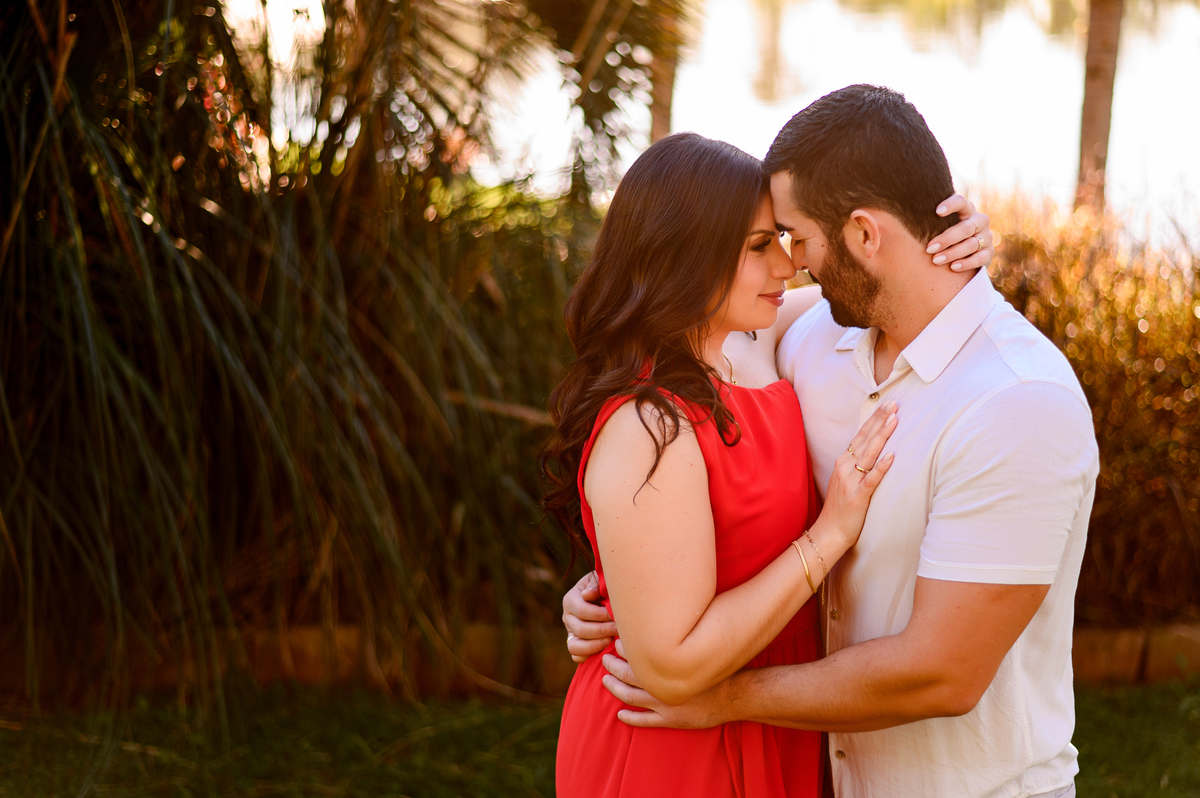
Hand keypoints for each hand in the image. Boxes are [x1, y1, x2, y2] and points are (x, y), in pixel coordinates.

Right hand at [563, 571, 617, 662]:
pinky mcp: (575, 644)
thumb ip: (595, 584)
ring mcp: (570, 632)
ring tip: (611, 640)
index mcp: (571, 600)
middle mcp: (567, 617)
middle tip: (619, 630)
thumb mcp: (599, 579)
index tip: (617, 616)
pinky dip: (588, 655)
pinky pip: (576, 656)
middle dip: (603, 630)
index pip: (583, 611)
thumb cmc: (604, 586)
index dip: (601, 615)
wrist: (603, 596)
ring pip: (575, 646)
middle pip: (581, 629)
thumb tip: (587, 595)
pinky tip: (603, 650)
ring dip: (595, 645)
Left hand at [601, 639, 729, 728]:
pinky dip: (630, 718)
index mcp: (667, 665)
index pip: (636, 655)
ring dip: (616, 689)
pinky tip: (620, 715)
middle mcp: (662, 685)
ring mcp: (665, 704)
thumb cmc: (719, 667)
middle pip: (628, 675)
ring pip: (631, 696)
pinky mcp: (672, 720)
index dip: (623, 649)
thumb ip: (682, 635)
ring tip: (605, 681)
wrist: (736, 695)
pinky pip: (645, 721)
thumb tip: (667, 619)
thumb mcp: (701, 645)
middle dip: (613, 666)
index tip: (616, 642)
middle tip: (604, 659)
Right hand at [820, 401, 896, 547]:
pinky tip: (892, 456)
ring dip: (882, 436)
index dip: (874, 420)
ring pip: (869, 454)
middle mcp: (845, 468)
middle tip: (894, 404)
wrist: (829, 532)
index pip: (861, 436)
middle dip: (880, 420)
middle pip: (865, 439)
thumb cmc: (840, 508)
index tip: (887, 405)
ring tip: (894, 420)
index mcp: (842, 462)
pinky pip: (871, 479)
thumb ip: (856, 465)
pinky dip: (881, 467)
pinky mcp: (858, 497)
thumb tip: (873, 451)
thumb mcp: (845, 481)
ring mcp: (850, 482)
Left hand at [928, 195, 993, 272]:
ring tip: (936, 260)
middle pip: (965, 228)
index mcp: (966, 210)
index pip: (961, 202)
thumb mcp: (937, 225)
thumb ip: (926, 221)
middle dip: (946, 239)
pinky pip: (980, 258)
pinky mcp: (989, 252)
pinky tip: (953, 267)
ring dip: (952, 253)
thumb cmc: (941, 235)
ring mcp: (986, 236)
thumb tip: (893, 222)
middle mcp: (979, 221)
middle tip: (929, 248)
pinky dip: (966, 263)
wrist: (961, 254)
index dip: (950, 205)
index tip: (937, 212)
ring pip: (972, 244)